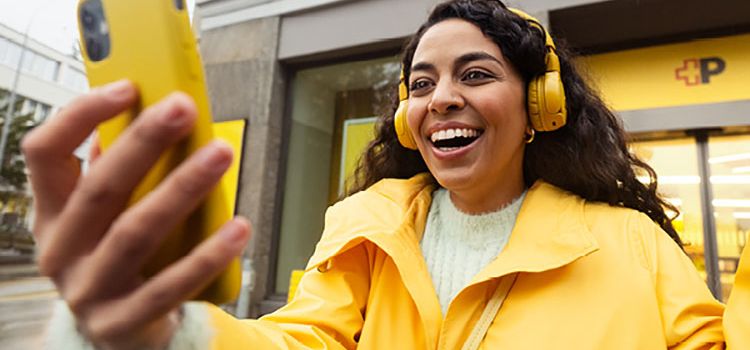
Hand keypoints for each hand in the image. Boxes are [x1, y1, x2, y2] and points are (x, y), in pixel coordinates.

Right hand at [22, 80, 250, 348]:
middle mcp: (60, 250)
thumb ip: (120, 173)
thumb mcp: (105, 218)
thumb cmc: (120, 258)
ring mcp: (88, 291)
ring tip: (220, 154)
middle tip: (184, 108)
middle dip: (144, 142)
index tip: (128, 87)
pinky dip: (208, 254)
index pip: (45, 153)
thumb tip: (153, 116)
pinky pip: (171, 285)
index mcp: (51, 213)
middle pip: (100, 188)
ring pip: (136, 232)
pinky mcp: (123, 322)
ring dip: (182, 188)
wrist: (121, 334)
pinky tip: (239, 227)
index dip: (81, 115)